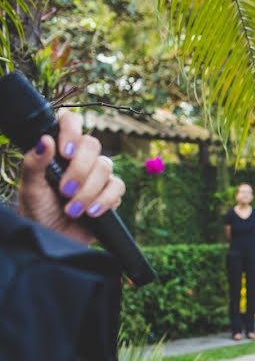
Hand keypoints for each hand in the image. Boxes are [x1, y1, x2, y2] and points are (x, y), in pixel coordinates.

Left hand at [17, 111, 124, 243]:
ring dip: (88, 190)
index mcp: (60, 150)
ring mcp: (98, 175)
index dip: (72, 130)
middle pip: (93, 145)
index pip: (72, 122)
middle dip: (79, 170)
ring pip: (105, 167)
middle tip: (64, 191)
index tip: (63, 152)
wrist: (54, 238)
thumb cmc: (38, 212)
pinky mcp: (111, 193)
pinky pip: (117, 187)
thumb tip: (45, 139)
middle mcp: (81, 158)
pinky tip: (90, 212)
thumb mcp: (30, 189)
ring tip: (72, 210)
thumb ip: (34, 164)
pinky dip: (104, 200)